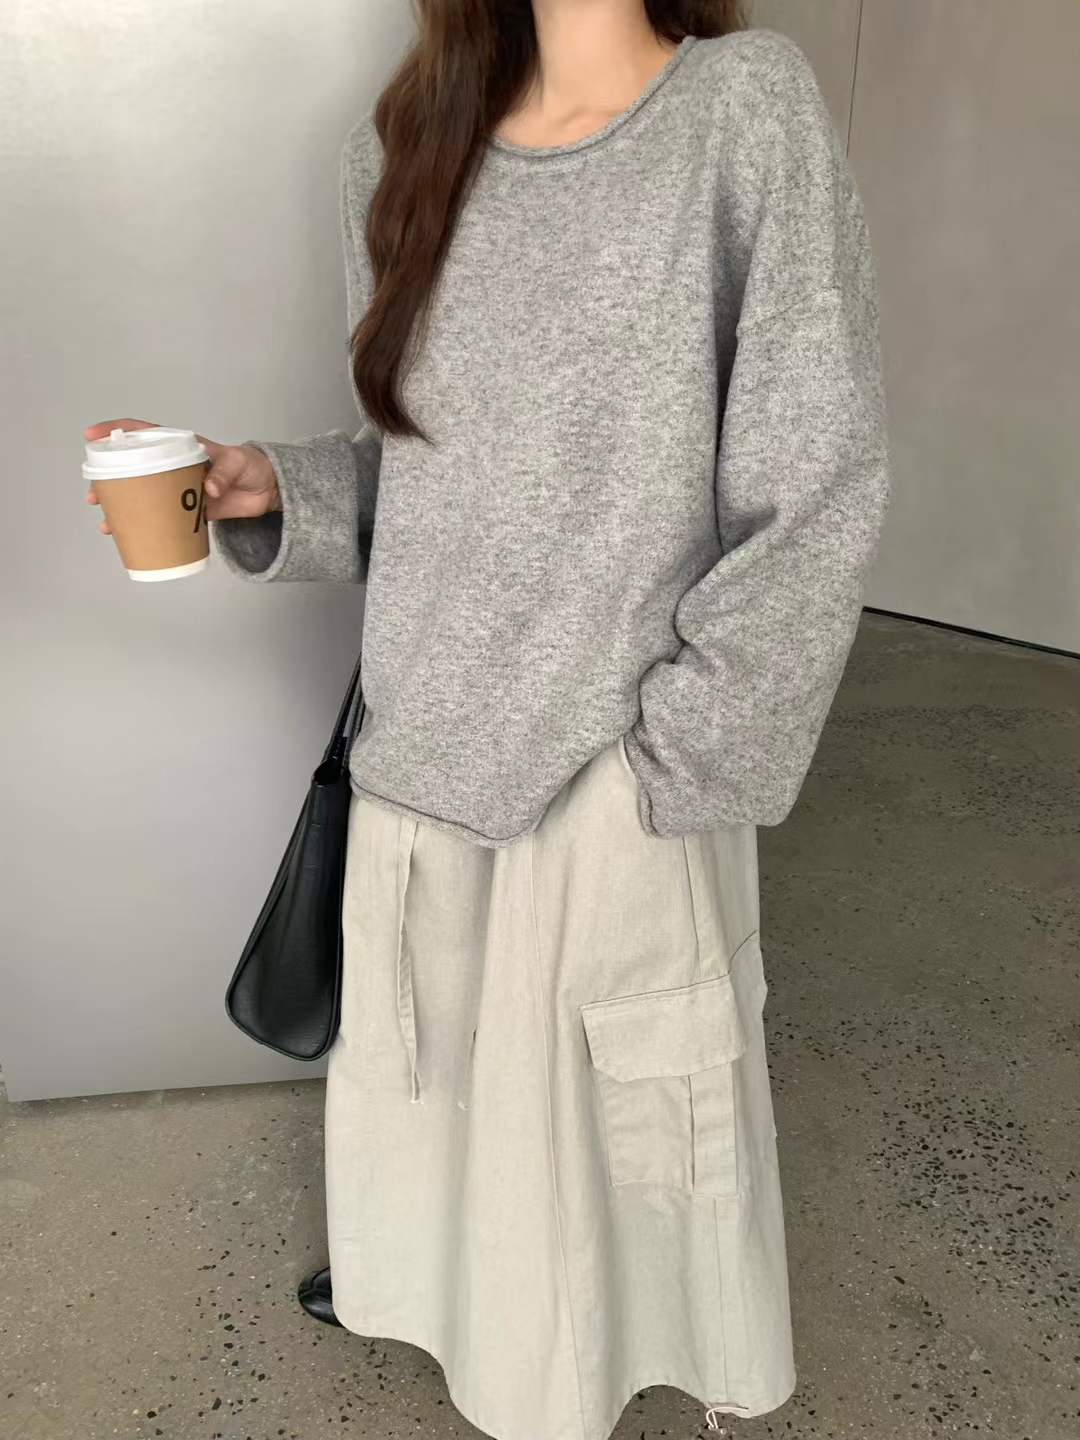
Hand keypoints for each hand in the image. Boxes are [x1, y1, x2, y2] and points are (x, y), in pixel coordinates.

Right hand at [83, 418, 280, 533]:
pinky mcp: (189, 510)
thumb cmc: (251, 465)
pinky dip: (147, 526)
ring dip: (123, 508)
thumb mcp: (237, 463)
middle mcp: (174, 465)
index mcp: (181, 445)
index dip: (115, 431)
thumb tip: (209, 490)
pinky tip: (132, 536)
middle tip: (95, 494)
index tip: (93, 436)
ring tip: (107, 523)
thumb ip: (221, 473)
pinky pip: (163, 517)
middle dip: (110, 479)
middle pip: (134, 467)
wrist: (269, 489)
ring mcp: (179, 489)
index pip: (143, 432)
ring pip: (144, 495)